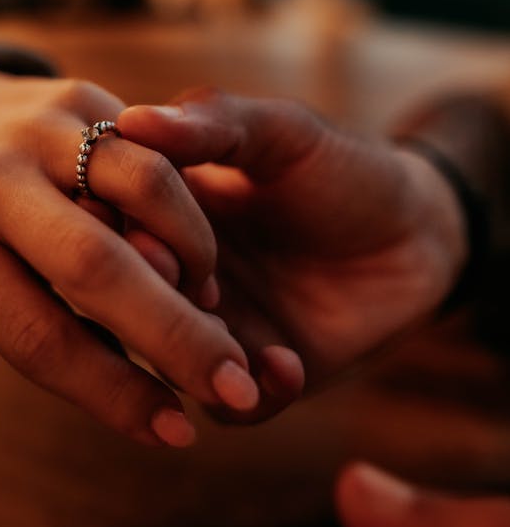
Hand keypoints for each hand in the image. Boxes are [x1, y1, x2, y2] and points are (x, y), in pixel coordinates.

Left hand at [0, 59, 260, 445]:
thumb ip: (62, 333)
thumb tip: (161, 412)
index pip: (37, 337)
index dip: (111, 394)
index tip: (175, 434)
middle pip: (92, 264)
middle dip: (174, 336)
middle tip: (235, 388)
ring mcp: (36, 128)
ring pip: (145, 186)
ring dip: (193, 254)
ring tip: (207, 299)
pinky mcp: (79, 94)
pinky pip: (154, 152)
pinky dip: (182, 207)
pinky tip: (189, 245)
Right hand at [120, 89, 466, 416]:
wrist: (418, 230)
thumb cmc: (341, 167)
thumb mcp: (281, 132)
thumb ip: (214, 124)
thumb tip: (133, 119)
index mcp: (164, 209)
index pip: (108, 223)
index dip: (115, 231)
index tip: (141, 232)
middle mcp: (176, 272)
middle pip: (126, 301)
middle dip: (150, 302)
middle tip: (199, 289)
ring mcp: (214, 327)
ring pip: (169, 362)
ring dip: (196, 356)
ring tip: (237, 344)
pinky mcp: (256, 373)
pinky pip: (233, 406)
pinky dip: (252, 393)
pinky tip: (284, 363)